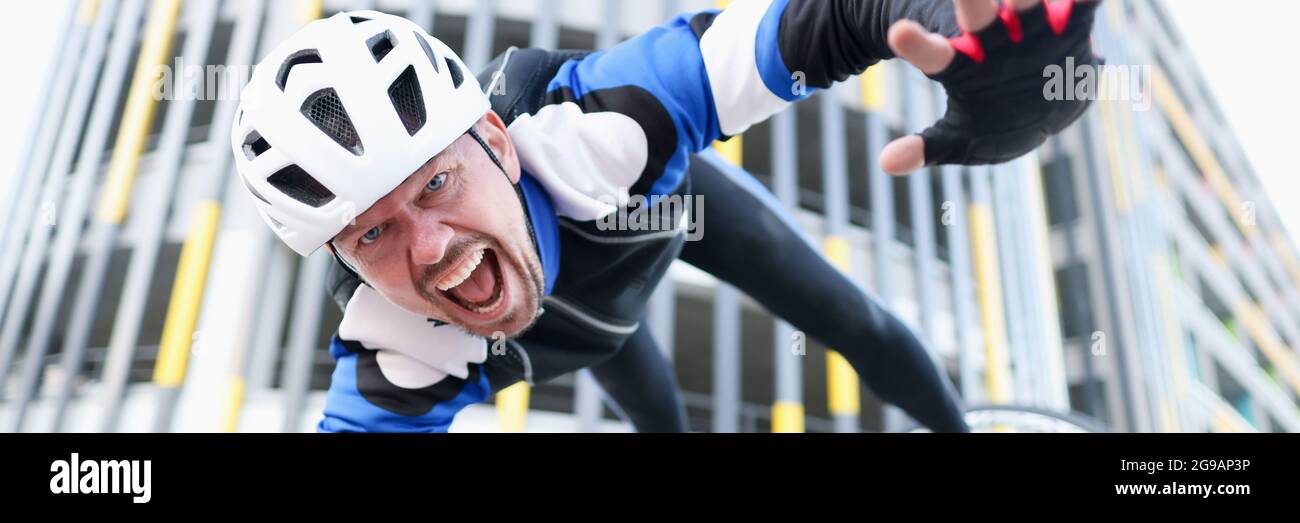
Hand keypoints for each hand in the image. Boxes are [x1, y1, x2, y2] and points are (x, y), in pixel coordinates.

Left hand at [878, 0, 1101, 174]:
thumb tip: (885, 163)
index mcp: (962, 64)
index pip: (935, 54)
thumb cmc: (995, 120)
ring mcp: (1031, 29)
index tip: (898, 32)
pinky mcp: (1072, 24)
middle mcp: (993, 38)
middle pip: (979, 17)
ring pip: (1028, 2)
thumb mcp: (962, 137)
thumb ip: (926, 147)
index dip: (918, 45)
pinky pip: (1083, 5)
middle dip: (972, 4)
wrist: (1048, 103)